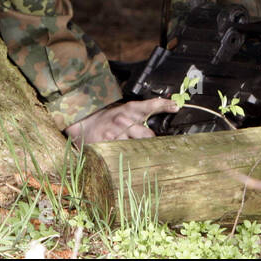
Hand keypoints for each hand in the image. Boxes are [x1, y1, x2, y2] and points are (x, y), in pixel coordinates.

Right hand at [63, 97, 178, 145]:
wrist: (85, 123)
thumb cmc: (109, 118)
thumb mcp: (127, 111)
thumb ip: (144, 112)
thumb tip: (169, 111)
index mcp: (129, 109)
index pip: (149, 105)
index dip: (163, 105)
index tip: (175, 106)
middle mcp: (122, 119)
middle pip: (146, 134)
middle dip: (151, 142)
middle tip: (155, 147)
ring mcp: (114, 132)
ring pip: (135, 146)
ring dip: (138, 150)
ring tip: (136, 151)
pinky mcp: (106, 143)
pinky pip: (121, 152)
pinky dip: (125, 155)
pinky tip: (124, 154)